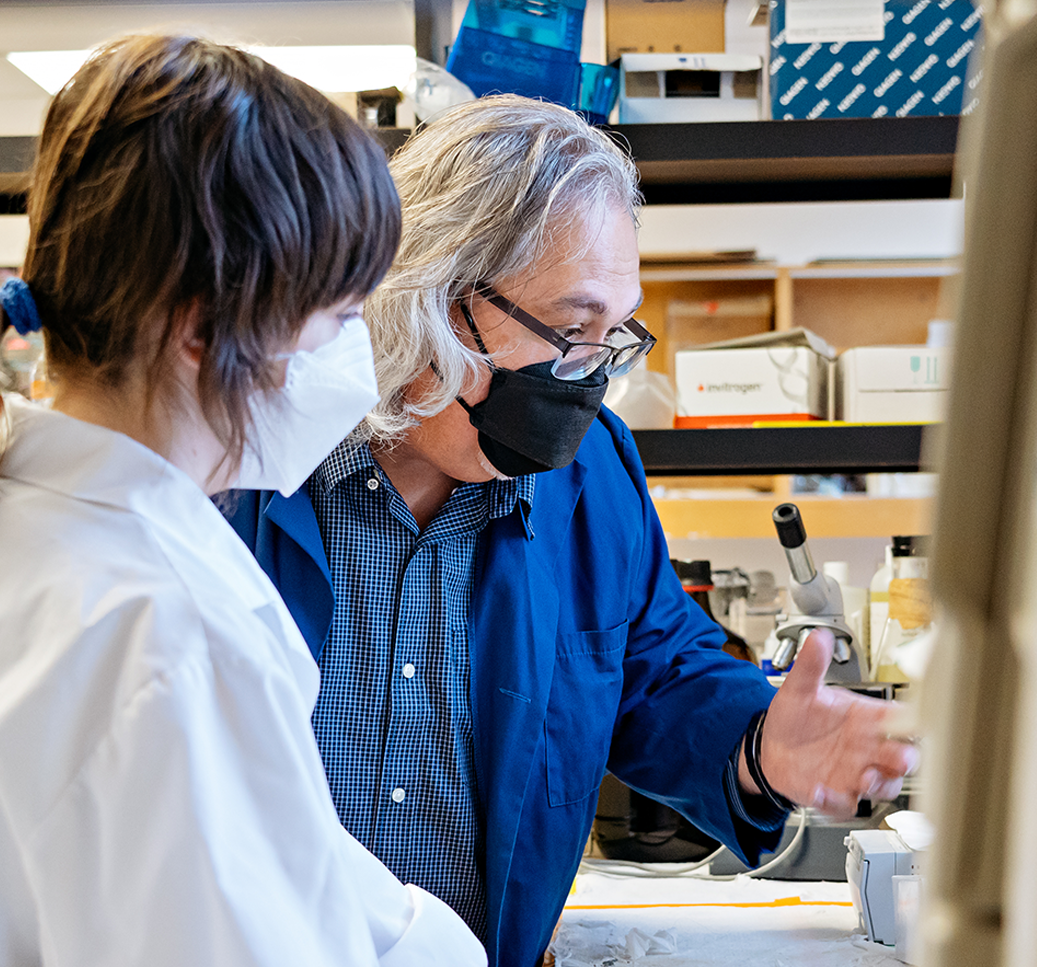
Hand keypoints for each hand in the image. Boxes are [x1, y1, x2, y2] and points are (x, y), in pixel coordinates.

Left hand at [742, 627, 919, 817]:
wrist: (769, 746)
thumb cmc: (794, 718)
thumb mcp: (799, 689)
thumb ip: (811, 665)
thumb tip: (818, 637)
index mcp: (864, 719)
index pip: (900, 719)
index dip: (913, 722)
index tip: (915, 722)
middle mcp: (867, 748)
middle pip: (904, 757)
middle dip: (906, 759)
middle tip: (898, 758)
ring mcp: (855, 773)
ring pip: (885, 786)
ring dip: (880, 784)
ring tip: (864, 778)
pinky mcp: (837, 795)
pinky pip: (846, 805)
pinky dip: (836, 801)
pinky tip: (820, 790)